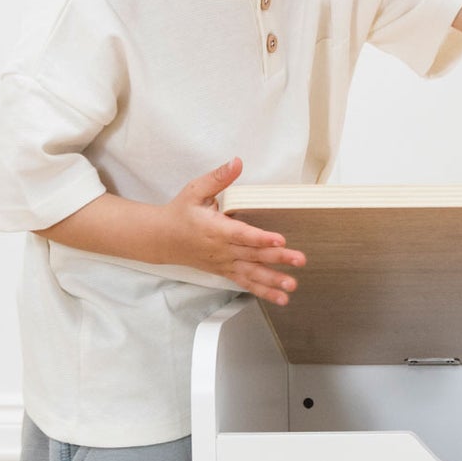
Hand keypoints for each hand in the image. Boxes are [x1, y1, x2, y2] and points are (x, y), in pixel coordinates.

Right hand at [160, 155, 306, 305]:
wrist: (161, 238)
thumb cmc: (180, 212)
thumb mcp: (195, 190)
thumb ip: (219, 177)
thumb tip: (237, 162)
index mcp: (215, 229)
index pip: (241, 234)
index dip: (261, 238)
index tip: (280, 239)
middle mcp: (222, 249)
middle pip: (253, 255)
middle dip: (278, 258)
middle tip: (300, 260)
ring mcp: (224, 263)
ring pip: (251, 274)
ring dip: (273, 281)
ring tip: (292, 286)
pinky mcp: (225, 271)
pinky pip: (246, 283)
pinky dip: (263, 292)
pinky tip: (281, 298)